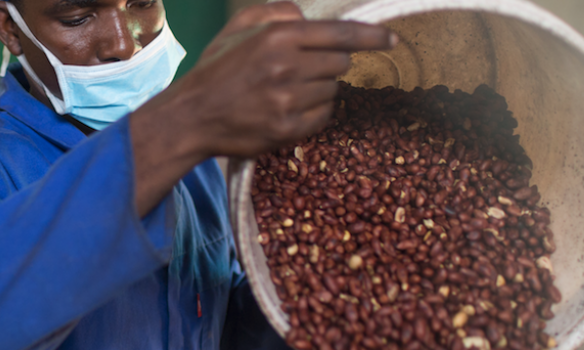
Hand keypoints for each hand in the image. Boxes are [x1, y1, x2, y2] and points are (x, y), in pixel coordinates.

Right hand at [135, 1, 396, 158]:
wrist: (192, 116)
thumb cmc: (216, 69)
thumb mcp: (238, 28)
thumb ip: (274, 13)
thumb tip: (305, 15)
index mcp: (278, 38)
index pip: (341, 34)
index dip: (372, 36)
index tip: (390, 40)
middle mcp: (287, 67)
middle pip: (340, 63)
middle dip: (328, 64)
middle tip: (302, 69)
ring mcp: (289, 101)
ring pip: (332, 91)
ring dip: (318, 89)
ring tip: (286, 90)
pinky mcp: (288, 129)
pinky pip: (324, 116)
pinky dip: (313, 112)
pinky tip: (288, 108)